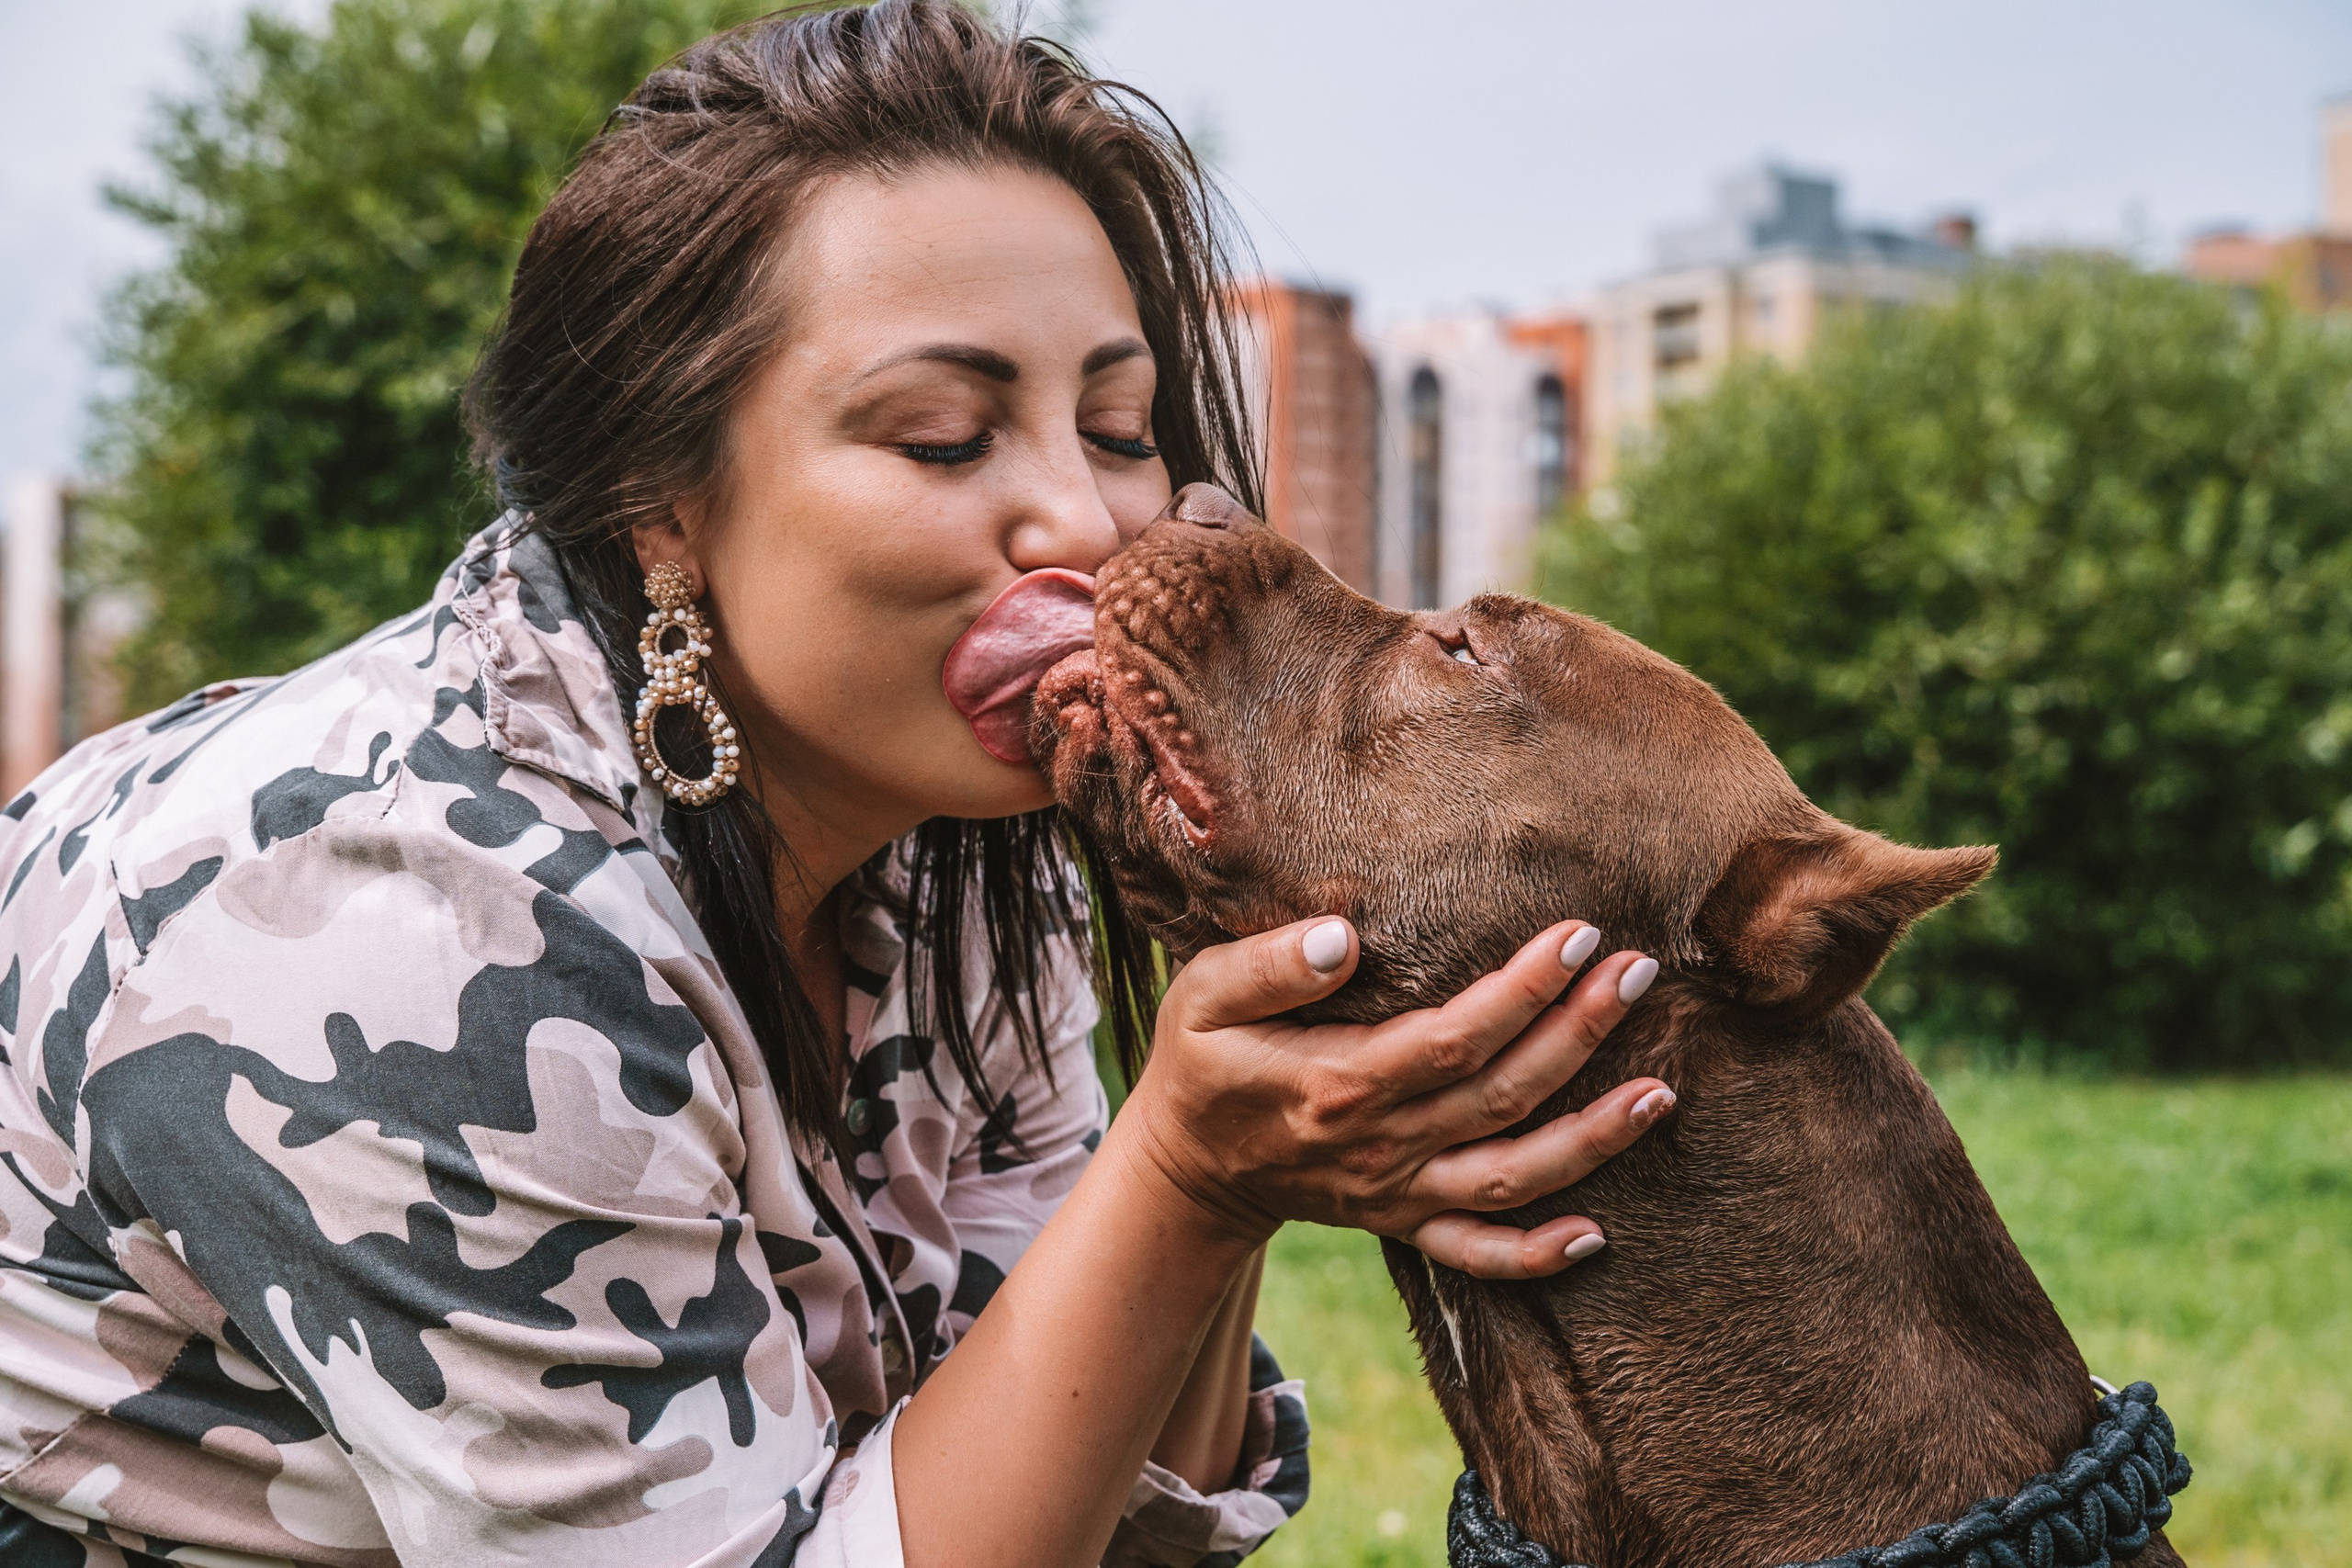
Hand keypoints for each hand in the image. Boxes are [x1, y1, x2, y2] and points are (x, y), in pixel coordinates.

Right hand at [1119, 917, 1673, 1279]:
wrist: (1185, 1168)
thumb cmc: (1200, 1061)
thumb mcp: (1202, 996)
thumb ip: (1267, 965)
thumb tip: (1344, 937)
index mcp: (1337, 1085)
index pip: (1452, 1037)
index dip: (1521, 990)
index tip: (1577, 935)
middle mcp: (1379, 1147)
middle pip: (1502, 1095)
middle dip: (1579, 1034)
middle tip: (1639, 972)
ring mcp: (1396, 1193)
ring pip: (1512, 1176)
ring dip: (1592, 1140)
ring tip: (1661, 1091)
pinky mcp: (1404, 1221)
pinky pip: (1477, 1255)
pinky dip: (1536, 1255)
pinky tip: (1598, 1234)